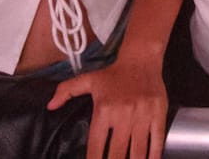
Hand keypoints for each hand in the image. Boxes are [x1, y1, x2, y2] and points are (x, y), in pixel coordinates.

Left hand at [48, 50, 166, 158]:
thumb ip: (66, 91)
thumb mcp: (87, 80)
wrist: (141, 59)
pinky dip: (153, 156)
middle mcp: (122, 115)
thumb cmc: (113, 74)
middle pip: (117, 153)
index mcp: (103, 110)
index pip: (96, 146)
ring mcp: (142, 115)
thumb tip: (50, 106)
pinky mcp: (158, 114)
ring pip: (138, 151)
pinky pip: (156, 141)